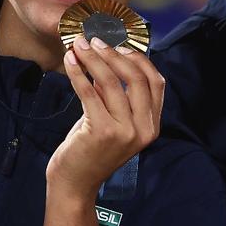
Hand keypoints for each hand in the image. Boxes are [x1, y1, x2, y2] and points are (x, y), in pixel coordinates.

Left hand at [46, 36, 164, 199]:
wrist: (75, 184)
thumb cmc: (92, 150)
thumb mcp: (114, 122)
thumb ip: (118, 97)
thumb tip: (109, 57)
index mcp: (152, 126)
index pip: (155, 82)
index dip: (139, 59)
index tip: (120, 45)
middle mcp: (143, 129)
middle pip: (136, 78)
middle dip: (114, 54)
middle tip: (95, 41)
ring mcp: (124, 132)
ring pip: (110, 82)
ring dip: (92, 59)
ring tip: (78, 46)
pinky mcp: (102, 132)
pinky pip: (89, 92)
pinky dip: (78, 72)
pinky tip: (69, 61)